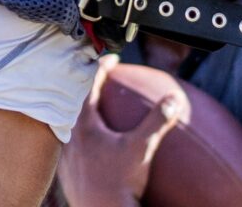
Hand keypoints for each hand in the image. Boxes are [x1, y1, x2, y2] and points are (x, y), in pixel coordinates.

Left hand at [57, 56, 188, 206]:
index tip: (112, 60)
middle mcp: (71, 138)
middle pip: (75, 102)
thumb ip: (157, 120)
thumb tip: (174, 98)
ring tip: (98, 107)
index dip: (101, 69)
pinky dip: (84, 134)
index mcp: (84, 126)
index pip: (89, 87)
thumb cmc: (118, 182)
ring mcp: (68, 156)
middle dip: (89, 87)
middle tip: (103, 78)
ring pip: (71, 124)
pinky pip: (74, 144)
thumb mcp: (142, 147)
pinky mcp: (69, 172)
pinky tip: (97, 142)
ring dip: (84, 111)